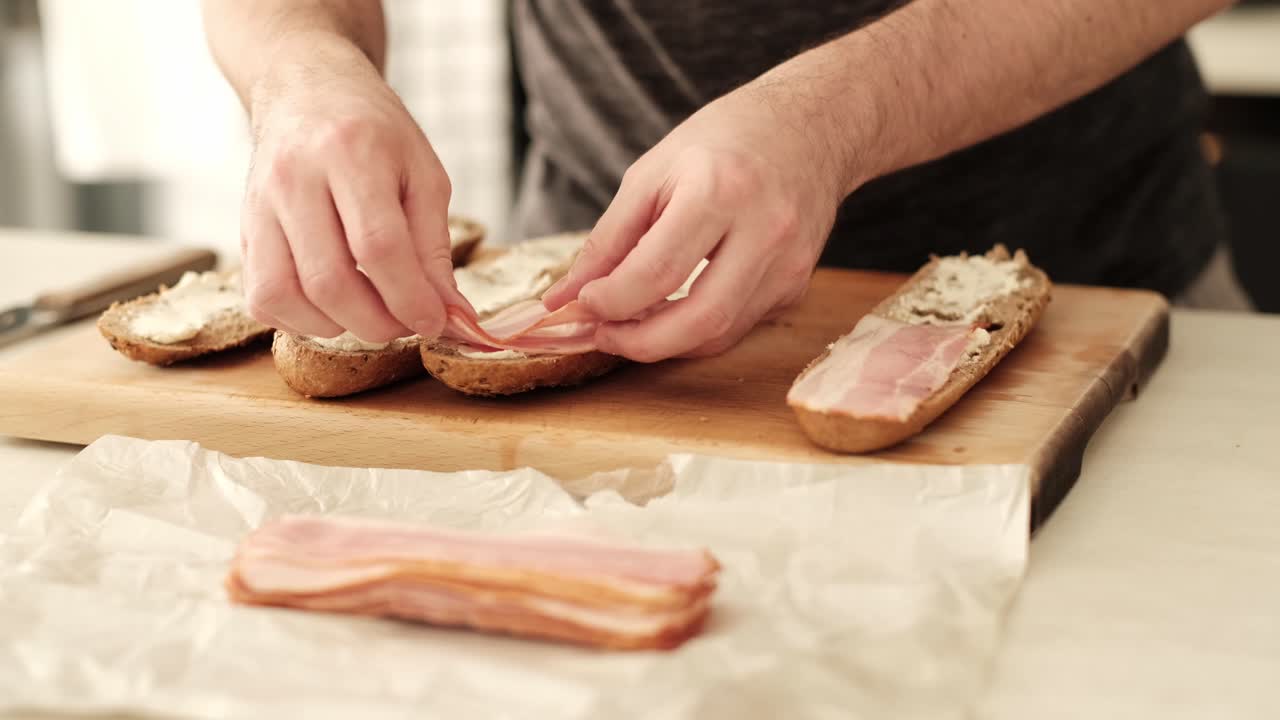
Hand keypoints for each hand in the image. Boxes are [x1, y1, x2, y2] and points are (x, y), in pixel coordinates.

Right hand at [239, 40, 466, 341]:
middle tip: (406, 323)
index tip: (435, 322)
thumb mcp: (423, 175)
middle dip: (377, 322)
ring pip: (285, 296)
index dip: (410, 298)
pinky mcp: (243, 228)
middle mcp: (295, 177)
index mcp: (350, 153)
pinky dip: (299, 321)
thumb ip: (436, 248)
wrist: (305, 88)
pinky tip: (332, 308)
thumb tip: (452, 316)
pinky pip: (261, 298)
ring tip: (371, 314)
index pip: (378, 246)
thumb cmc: (374, 133)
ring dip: (337, 326)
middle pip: (330, 280)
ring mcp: (260, 205)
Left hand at [542, 79, 845, 361]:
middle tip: (603, 335)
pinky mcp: (796, 285)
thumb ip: (608, 239)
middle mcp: (764, 232)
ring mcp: (788, 265)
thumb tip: (566, 295)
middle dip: (639, 343)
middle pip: (698, 321)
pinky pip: (737, 325)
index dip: (611, 301)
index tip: (583, 302)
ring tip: (629, 323)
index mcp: (720, 191)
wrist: (811, 127)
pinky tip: (672, 309)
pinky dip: (696, 329)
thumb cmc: (725, 140)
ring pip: (719, 335)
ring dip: (665, 342)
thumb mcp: (653, 173)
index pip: (657, 272)